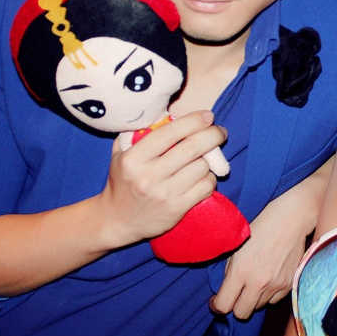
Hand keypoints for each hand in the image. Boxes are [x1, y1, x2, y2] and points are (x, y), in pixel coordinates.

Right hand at [98, 110, 225, 248]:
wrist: (117, 220)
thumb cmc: (123, 181)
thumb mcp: (121, 154)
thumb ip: (141, 133)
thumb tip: (171, 115)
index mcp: (133, 158)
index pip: (170, 133)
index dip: (194, 121)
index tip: (207, 116)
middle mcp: (148, 176)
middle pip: (192, 148)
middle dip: (212, 135)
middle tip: (219, 132)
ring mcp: (164, 194)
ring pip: (202, 167)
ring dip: (209, 160)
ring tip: (204, 159)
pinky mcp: (177, 209)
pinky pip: (206, 187)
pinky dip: (209, 179)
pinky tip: (202, 177)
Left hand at [210, 161, 329, 318]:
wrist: (292, 219)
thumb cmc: (262, 226)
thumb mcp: (237, 245)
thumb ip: (229, 270)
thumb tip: (227, 288)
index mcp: (241, 271)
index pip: (224, 306)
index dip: (217, 306)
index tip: (217, 301)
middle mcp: (258, 282)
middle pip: (241, 313)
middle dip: (235, 306)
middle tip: (235, 295)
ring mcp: (276, 285)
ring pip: (258, 306)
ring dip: (253, 298)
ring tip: (254, 280)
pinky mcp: (290, 284)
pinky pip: (274, 300)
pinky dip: (268, 293)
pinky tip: (268, 278)